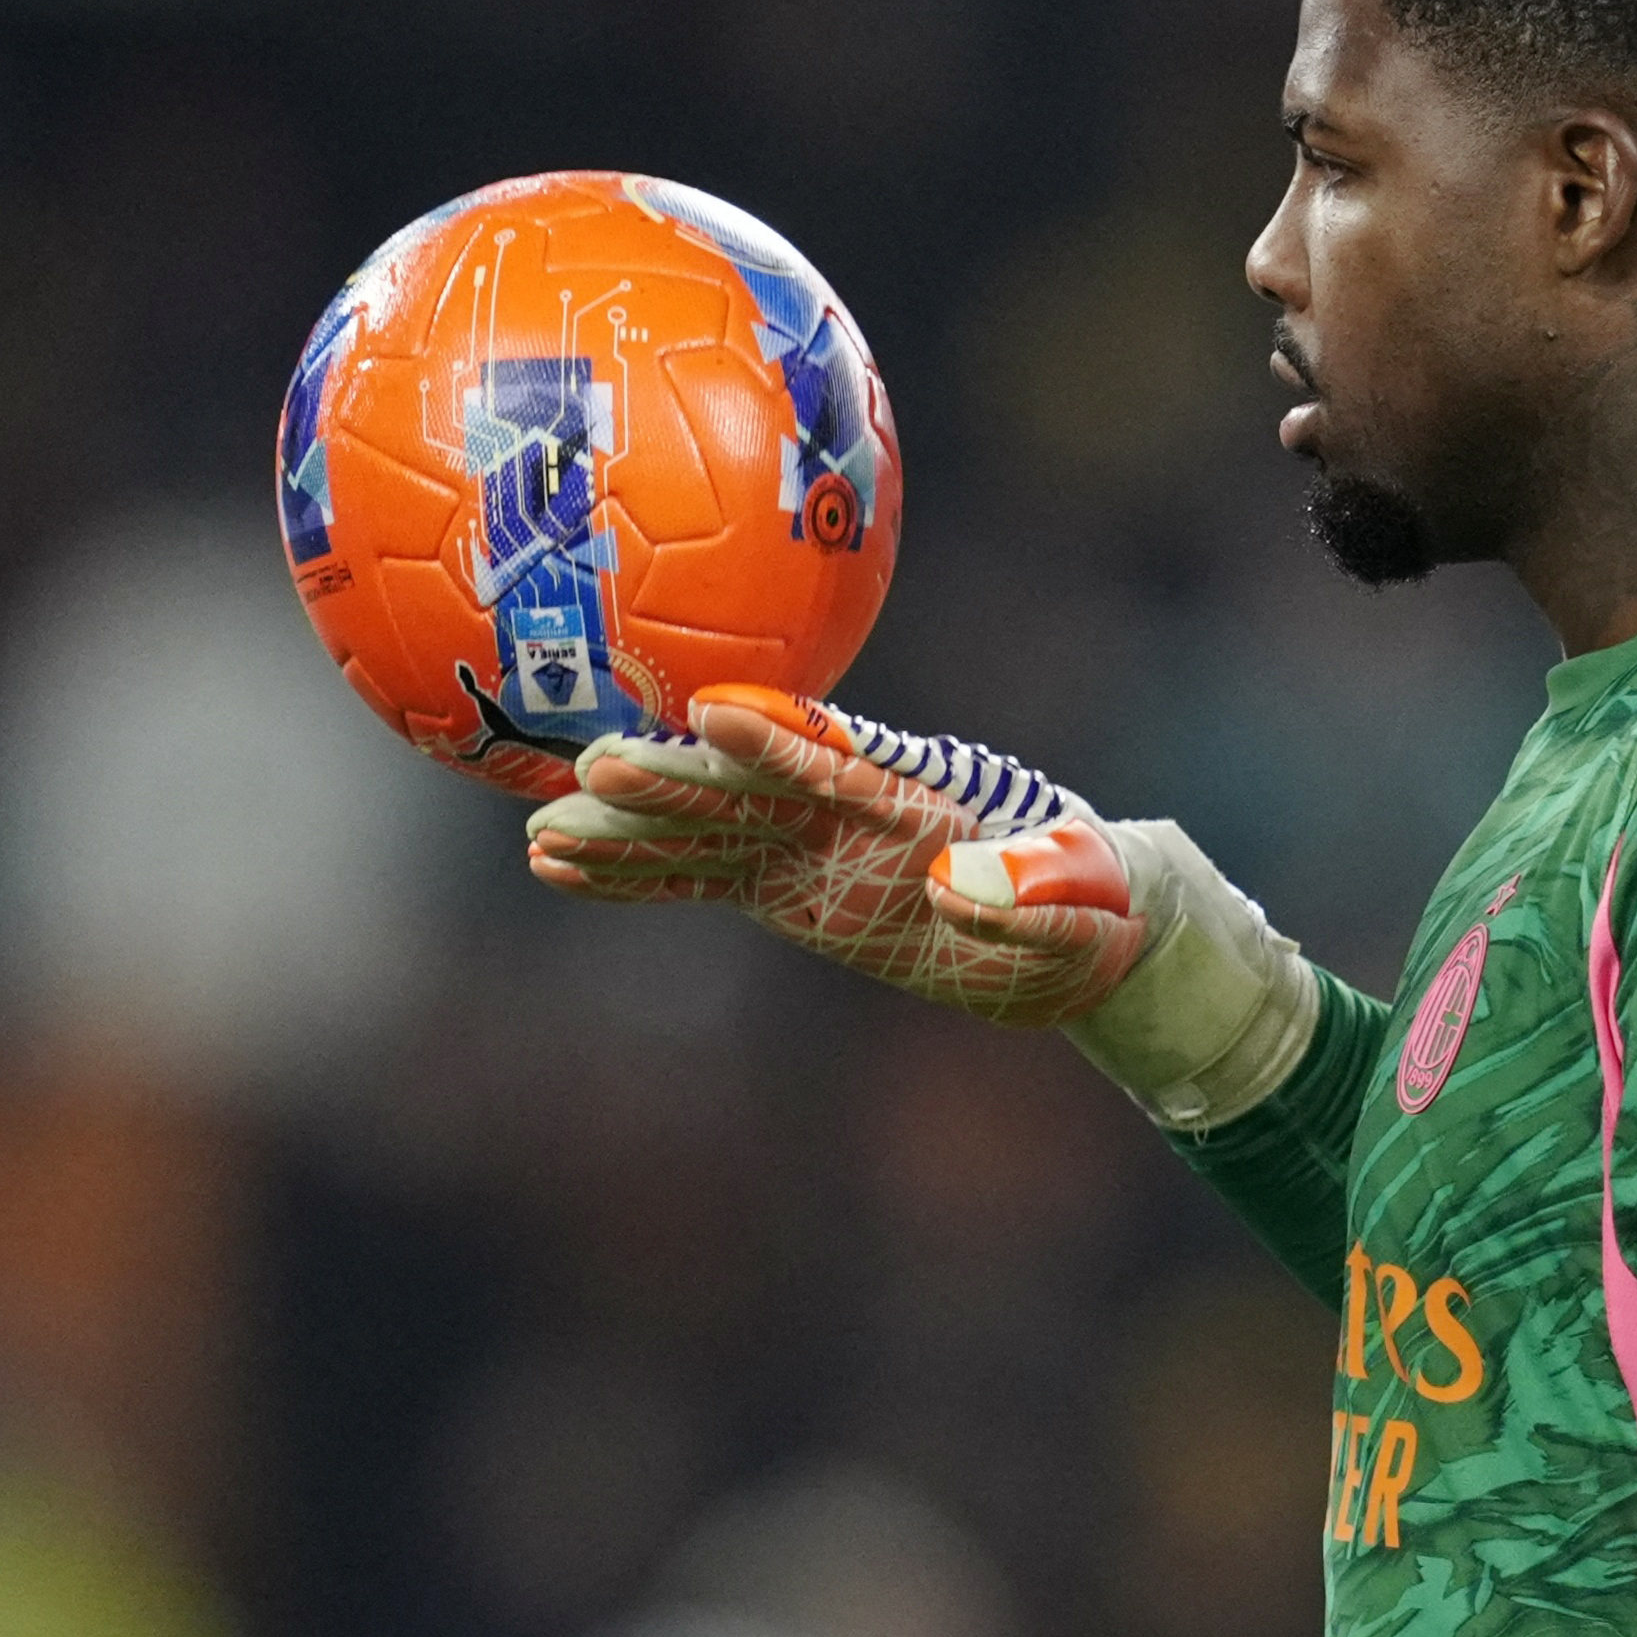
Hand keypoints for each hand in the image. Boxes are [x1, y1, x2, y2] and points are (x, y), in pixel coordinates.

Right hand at [525, 684, 1143, 1028]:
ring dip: (633, 835)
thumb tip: (960, 890)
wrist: (1075, 923)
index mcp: (923, 790)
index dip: (781, 736)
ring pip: (710, 833)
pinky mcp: (789, 885)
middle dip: (677, 781)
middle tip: (590, 768)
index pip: (844, 757)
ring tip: (541, 838)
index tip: (714, 713)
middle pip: (754, 789)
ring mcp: (812, 843)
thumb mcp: (1087, 893)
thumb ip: (1035, 888)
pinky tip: (565, 869)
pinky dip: (640, 877)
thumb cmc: (1095, 893)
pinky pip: (703, 878)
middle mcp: (852, 806)